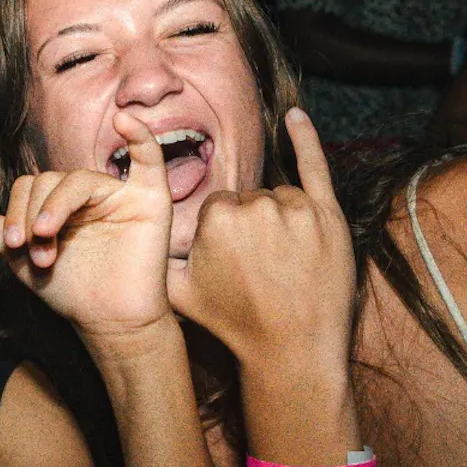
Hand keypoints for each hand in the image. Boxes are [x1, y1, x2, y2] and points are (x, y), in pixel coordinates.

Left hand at [0, 111, 175, 342]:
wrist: (111, 322)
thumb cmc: (75, 293)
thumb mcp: (27, 266)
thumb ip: (6, 240)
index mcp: (60, 204)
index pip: (29, 186)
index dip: (15, 210)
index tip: (13, 244)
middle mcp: (88, 194)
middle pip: (48, 180)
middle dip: (33, 215)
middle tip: (36, 253)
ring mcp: (118, 193)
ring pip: (76, 178)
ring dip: (54, 207)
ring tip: (45, 239)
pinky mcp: (149, 198)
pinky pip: (148, 158)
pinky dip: (139, 135)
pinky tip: (123, 121)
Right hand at [167, 108, 354, 372]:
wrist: (293, 349)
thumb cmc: (233, 322)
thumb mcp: (179, 294)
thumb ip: (155, 258)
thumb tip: (139, 236)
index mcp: (217, 218)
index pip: (218, 208)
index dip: (223, 237)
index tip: (232, 264)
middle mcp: (256, 205)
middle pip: (249, 201)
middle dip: (250, 229)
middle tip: (258, 269)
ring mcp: (296, 208)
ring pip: (279, 197)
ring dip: (279, 220)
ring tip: (283, 263)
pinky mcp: (328, 214)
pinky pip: (314, 166)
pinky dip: (305, 138)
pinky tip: (294, 117)